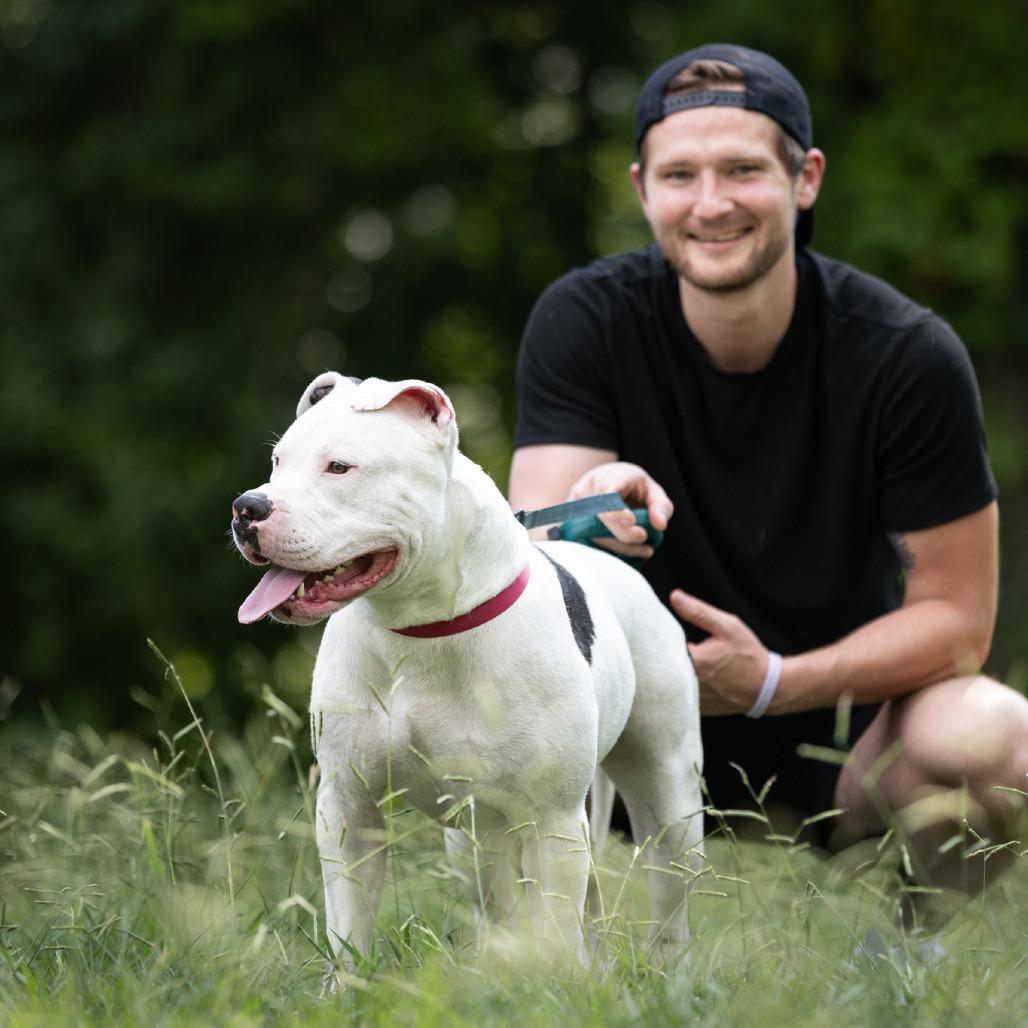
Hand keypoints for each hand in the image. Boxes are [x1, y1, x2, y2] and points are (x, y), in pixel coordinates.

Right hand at [566, 461, 672, 560]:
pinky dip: (605, 550)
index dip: (616, 510)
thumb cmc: (634, 489)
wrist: (610, 482)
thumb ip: (660, 507)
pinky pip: (584, 539)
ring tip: (643, 551)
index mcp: (611, 476)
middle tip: (644, 538)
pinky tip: (623, 555)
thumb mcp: (653, 492)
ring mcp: (575, 504)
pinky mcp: (570, 519)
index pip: (607, 492)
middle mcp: (588, 488)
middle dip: (622, 534)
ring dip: (617, 546)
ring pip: (590, 532)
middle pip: (599, 516)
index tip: (632, 522)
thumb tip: (660, 525)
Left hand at [670, 590, 771, 715]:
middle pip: (662, 666)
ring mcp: (692, 700)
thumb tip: (675, 597)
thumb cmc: (748, 655)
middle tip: (665, 645)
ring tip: (679, 661)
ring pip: (670, 681)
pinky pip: (680, 695)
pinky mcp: (696, 708)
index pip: (661, 647)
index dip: (658, 637)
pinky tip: (688, 677)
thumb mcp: (727, 627)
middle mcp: (688, 684)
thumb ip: (698, 612)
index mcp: (693, 662)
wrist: (766, 687)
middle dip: (663, 654)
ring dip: (671, 671)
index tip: (659, 630)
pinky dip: (681, 686)